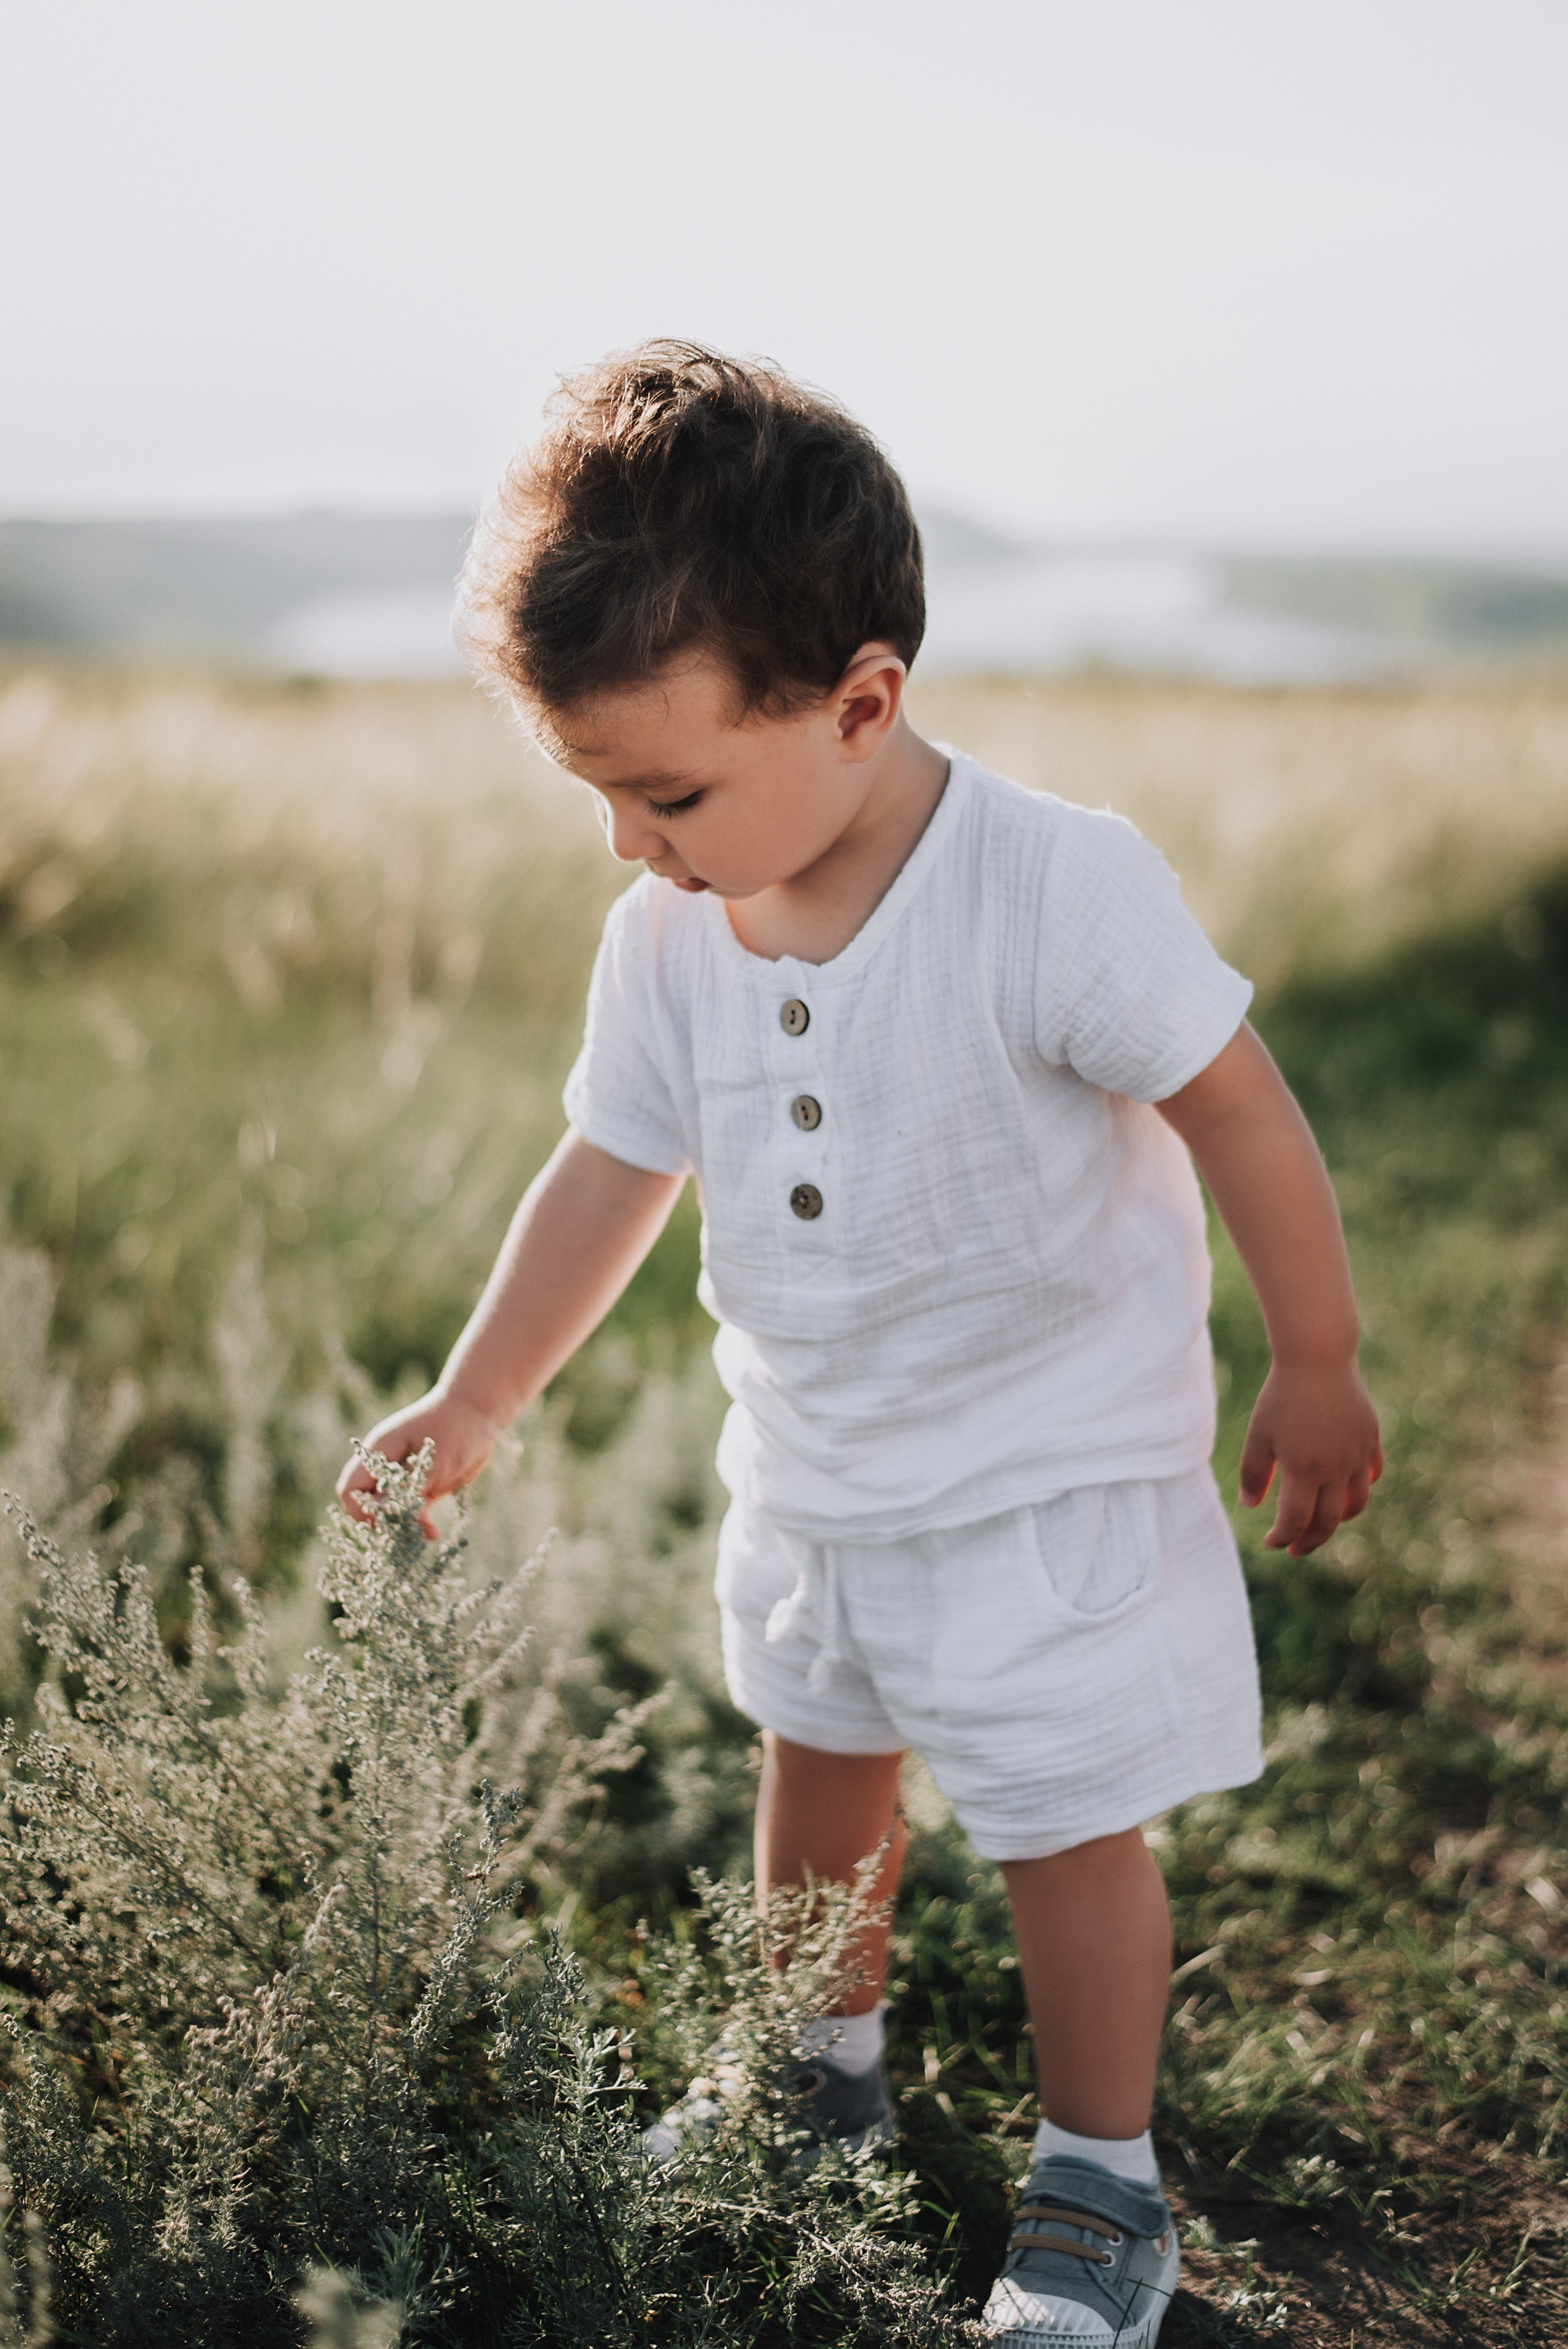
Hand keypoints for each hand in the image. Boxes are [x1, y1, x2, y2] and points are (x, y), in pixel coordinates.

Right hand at [335, 1388, 501, 1537]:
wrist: (478, 1411)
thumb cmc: (453, 1429)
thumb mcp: (431, 1461)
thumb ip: (405, 1486)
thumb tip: (377, 1510)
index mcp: (378, 1452)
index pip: (350, 1488)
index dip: (360, 1509)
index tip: (383, 1520)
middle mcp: (386, 1465)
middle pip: (368, 1503)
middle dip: (384, 1521)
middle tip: (408, 1531)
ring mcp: (404, 1476)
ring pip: (392, 1510)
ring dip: (405, 1526)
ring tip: (427, 1533)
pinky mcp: (423, 1485)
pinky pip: (413, 1510)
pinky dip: (420, 1523)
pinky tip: (434, 1532)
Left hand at [1239, 1361, 1382, 1557]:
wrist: (1317, 1359)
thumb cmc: (1280, 1397)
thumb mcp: (1258, 1435)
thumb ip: (1252, 1473)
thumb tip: (1251, 1507)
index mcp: (1304, 1472)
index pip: (1296, 1522)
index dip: (1282, 1538)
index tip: (1271, 1543)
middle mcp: (1335, 1470)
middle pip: (1328, 1522)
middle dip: (1310, 1541)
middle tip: (1295, 1548)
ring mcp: (1358, 1455)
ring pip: (1356, 1504)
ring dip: (1338, 1519)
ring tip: (1321, 1522)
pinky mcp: (1370, 1439)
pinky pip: (1371, 1474)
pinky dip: (1359, 1488)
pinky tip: (1344, 1489)